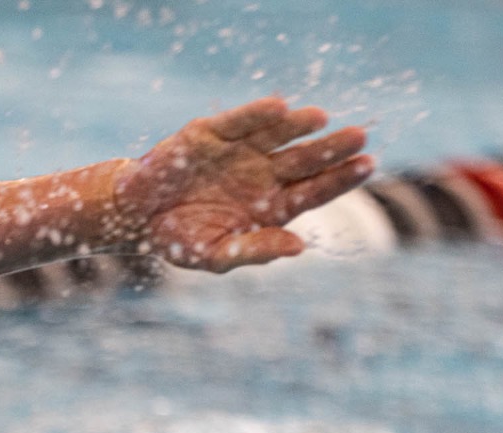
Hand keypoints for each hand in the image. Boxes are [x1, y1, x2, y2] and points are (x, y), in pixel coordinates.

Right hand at [112, 98, 372, 272]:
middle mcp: (262, 174)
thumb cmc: (178, 239)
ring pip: (279, 135)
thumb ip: (256, 250)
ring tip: (322, 118)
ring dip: (301, 125)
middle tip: (360, 137)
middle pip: (306, 159)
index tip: (367, 165)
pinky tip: (280, 108)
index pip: (315, 189)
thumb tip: (299, 248)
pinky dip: (258, 114)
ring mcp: (240, 151)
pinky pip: (240, 121)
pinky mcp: (212, 132)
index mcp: (271, 206)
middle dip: (332, 148)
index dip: (340, 178)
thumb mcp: (216, 256)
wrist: (135, 217)